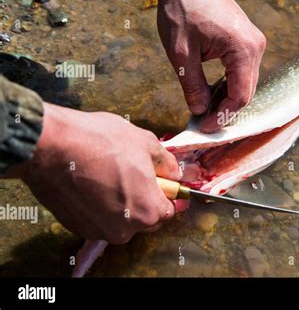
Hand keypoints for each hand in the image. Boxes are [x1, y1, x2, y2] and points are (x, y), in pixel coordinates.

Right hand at [9, 103, 181, 243]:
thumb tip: (173, 172)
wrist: (51, 146)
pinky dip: (101, 204)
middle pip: (146, 218)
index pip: (169, 211)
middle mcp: (125, 229)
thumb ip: (166, 162)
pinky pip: (99, 218)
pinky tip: (94, 182)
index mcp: (147, 211)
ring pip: (121, 218)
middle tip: (138, 174)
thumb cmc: (98, 142)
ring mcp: (99, 230)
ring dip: (122, 201)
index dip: (170, 195)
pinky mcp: (77, 226)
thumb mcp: (145, 142)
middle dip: (146, 198)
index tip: (168, 186)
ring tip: (111, 173)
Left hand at [118, 0, 265, 132]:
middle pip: (246, 91)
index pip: (240, 96)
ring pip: (244, 82)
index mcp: (244, 48)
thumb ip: (193, 85)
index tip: (204, 127)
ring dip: (226, 97)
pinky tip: (212, 91)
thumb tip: (199, 111)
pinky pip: (241, 70)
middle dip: (225, 110)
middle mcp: (255, 45)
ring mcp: (253, 41)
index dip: (222, 116)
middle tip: (202, 122)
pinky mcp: (246, 39)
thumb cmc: (181, 11)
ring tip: (204, 109)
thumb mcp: (182, 53)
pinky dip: (228, 83)